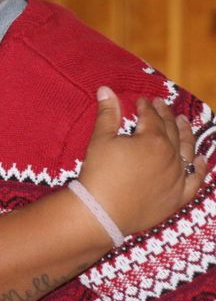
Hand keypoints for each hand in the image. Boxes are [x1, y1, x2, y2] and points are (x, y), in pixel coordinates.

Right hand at [78, 86, 205, 235]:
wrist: (103, 212)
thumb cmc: (100, 173)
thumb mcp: (101, 139)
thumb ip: (108, 113)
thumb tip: (106, 88)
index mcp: (153, 140)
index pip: (152, 117)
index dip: (147, 106)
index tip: (142, 100)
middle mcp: (171, 156)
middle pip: (171, 131)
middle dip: (166, 115)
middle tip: (161, 105)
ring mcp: (178, 177)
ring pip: (187, 151)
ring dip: (186, 134)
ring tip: (184, 122)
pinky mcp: (179, 196)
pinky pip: (195, 180)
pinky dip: (199, 167)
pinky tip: (200, 158)